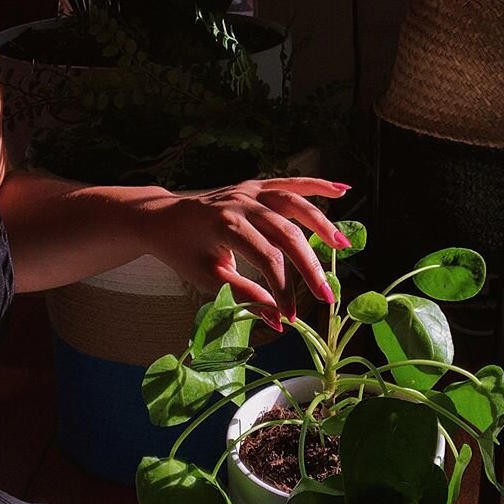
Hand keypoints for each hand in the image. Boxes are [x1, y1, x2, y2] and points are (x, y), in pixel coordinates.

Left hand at [147, 178, 352, 328]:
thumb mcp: (207, 278)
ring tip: (342, 244)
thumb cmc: (182, 250)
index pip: (267, 260)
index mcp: (226, 226)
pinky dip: (316, 185)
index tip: (291, 316)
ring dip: (322, 223)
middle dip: (309, 268)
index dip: (283, 290)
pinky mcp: (255, 186)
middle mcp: (240, 203)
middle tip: (326, 297)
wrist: (161, 218)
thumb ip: (243, 295)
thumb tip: (276, 321)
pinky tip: (342, 189)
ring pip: (294, 203)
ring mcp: (249, 191)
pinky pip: (290, 183)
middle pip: (287, 234)